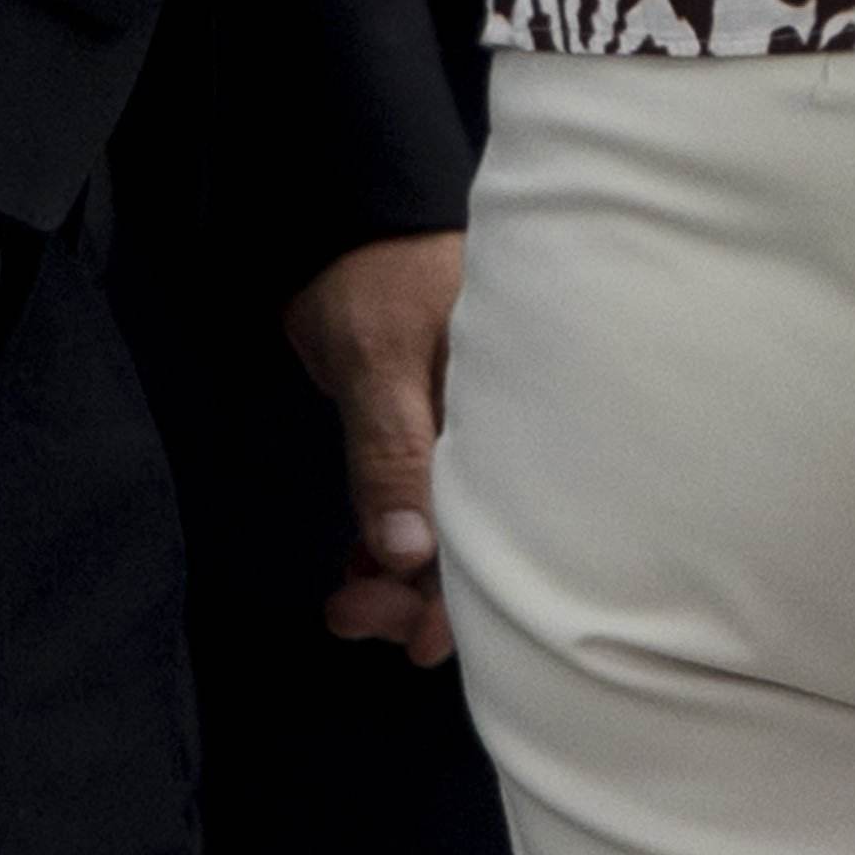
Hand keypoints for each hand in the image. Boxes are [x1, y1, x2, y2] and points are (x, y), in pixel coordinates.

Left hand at [284, 229, 466, 663]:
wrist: (345, 212)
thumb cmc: (374, 272)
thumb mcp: (379, 360)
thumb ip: (392, 454)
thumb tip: (410, 556)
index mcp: (511, 417)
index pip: (507, 529)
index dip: (462, 597)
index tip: (410, 642)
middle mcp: (499, 437)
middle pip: (478, 544)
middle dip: (415, 597)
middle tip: (347, 610)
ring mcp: (465, 439)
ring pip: (446, 535)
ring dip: (397, 577)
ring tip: (343, 596)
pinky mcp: (430, 437)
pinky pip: (422, 509)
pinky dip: (391, 543)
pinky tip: (357, 561)